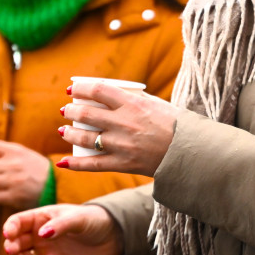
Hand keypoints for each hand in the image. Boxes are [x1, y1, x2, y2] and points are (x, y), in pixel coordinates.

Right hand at [3, 204, 122, 254]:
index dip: (11, 227)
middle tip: (12, 248)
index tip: (9, 233)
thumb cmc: (93, 220)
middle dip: (11, 244)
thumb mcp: (79, 218)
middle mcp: (40, 235)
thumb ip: (61, 224)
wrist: (112, 237)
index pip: (18, 221)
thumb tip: (42, 234)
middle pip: (17, 240)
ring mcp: (46, 251)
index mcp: (42, 218)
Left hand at [59, 79, 179, 176]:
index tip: (71, 89)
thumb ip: (134, 99)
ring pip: (85, 137)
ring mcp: (122, 145)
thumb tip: (112, 95)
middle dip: (70, 110)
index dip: (79, 88)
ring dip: (69, 133)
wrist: (191, 153)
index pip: (97, 90)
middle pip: (86, 113)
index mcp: (133, 103)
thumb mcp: (157, 104)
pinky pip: (92, 165)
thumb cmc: (176, 125)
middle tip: (65, 110)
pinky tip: (63, 162)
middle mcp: (124, 123)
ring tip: (64, 130)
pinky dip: (75, 163)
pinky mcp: (123, 164)